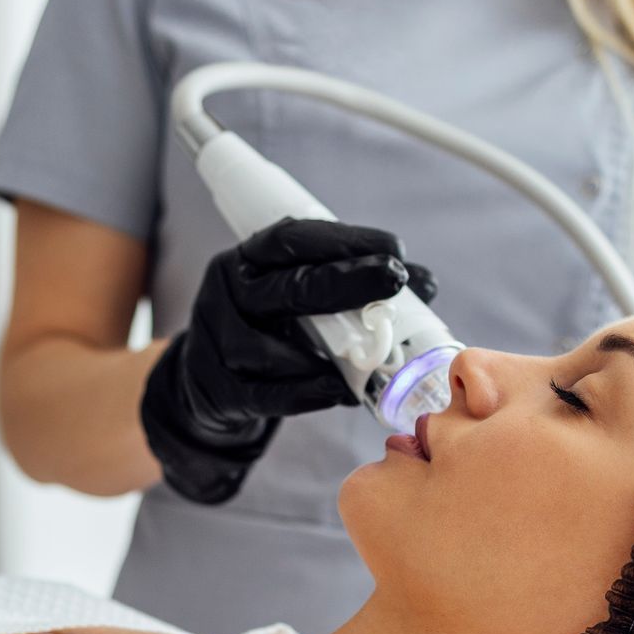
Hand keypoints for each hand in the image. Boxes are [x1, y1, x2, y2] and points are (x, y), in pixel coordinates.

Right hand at [140, 218, 438, 504]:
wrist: (209, 383)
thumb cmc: (270, 331)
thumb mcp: (299, 299)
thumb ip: (352, 287)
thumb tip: (425, 283)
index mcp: (248, 260)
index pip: (293, 239)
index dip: (345, 241)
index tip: (393, 249)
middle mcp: (228, 294)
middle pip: (288, 288)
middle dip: (348, 283)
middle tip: (395, 279)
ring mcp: (217, 343)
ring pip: (271, 349)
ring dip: (327, 353)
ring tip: (372, 355)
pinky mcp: (220, 390)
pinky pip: (267, 395)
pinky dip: (309, 393)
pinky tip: (342, 392)